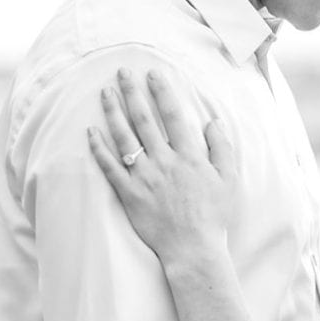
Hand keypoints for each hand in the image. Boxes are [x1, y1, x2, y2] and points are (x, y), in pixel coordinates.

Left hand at [88, 67, 235, 264]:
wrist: (193, 248)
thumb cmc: (213, 215)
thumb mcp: (228, 179)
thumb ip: (222, 147)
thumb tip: (213, 121)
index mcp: (189, 155)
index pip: (173, 114)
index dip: (162, 91)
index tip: (153, 73)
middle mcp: (164, 161)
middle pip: (144, 120)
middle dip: (132, 92)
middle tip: (122, 72)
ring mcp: (144, 177)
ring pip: (124, 138)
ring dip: (113, 112)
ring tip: (105, 92)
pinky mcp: (129, 194)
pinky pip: (110, 167)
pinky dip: (99, 148)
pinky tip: (91, 131)